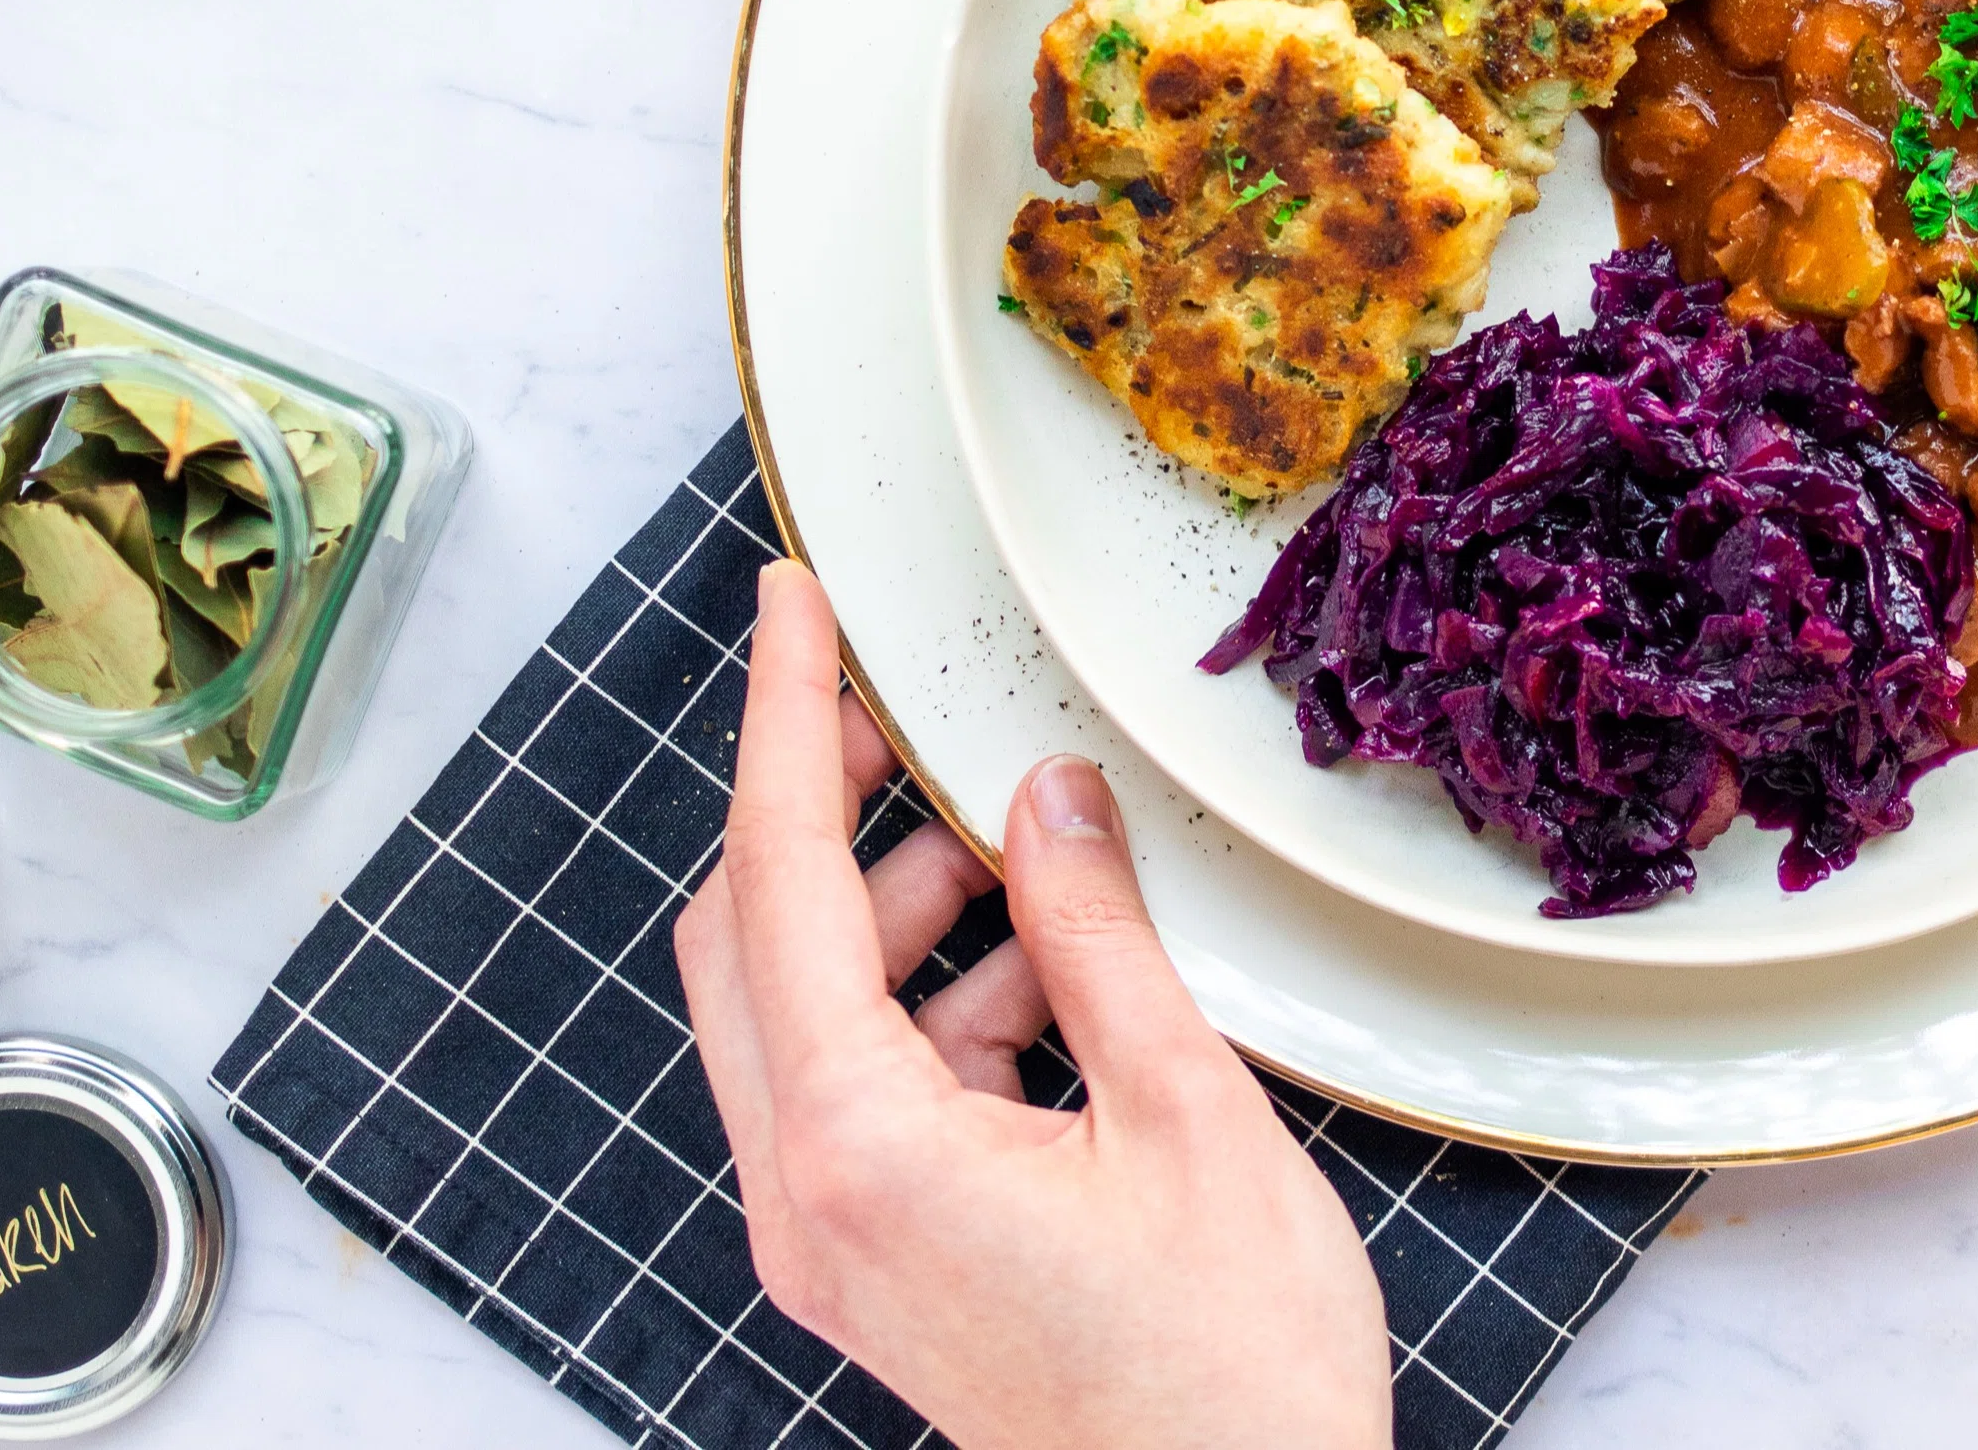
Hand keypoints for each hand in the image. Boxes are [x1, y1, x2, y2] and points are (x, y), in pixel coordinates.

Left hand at [677, 562, 1391, 1447]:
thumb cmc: (1224, 1376)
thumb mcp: (1186, 1113)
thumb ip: (1099, 937)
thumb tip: (1048, 797)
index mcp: (860, 1149)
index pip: (780, 877)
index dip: (786, 719)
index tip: (790, 605)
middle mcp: (808, 1197)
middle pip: (752, 939)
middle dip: (826, 808)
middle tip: (908, 708)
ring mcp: (834, 1237)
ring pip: (808, 1010)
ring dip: (903, 908)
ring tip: (1037, 854)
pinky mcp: (879, 1257)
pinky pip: (867, 1083)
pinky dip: (940, 999)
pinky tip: (1059, 974)